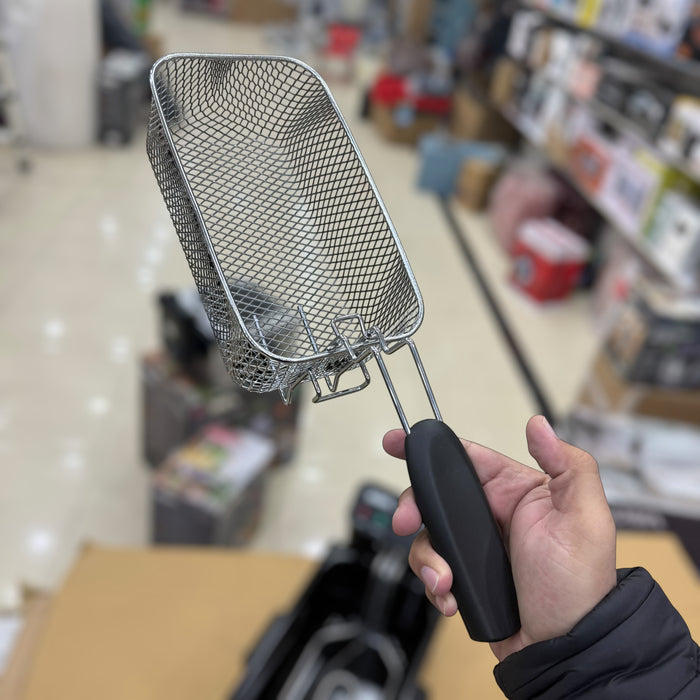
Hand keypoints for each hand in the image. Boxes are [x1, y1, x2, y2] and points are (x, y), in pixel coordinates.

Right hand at [383, 415, 616, 660]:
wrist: (565, 649)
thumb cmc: (580, 584)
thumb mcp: (585, 519)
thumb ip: (568, 466)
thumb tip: (538, 424)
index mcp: (516, 490)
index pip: (467, 457)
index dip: (432, 447)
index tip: (399, 441)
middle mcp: (492, 513)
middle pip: (436, 495)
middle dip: (415, 506)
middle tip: (405, 522)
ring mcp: (476, 546)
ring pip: (429, 534)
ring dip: (427, 556)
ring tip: (444, 579)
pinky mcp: (465, 575)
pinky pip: (432, 567)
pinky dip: (433, 581)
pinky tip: (449, 595)